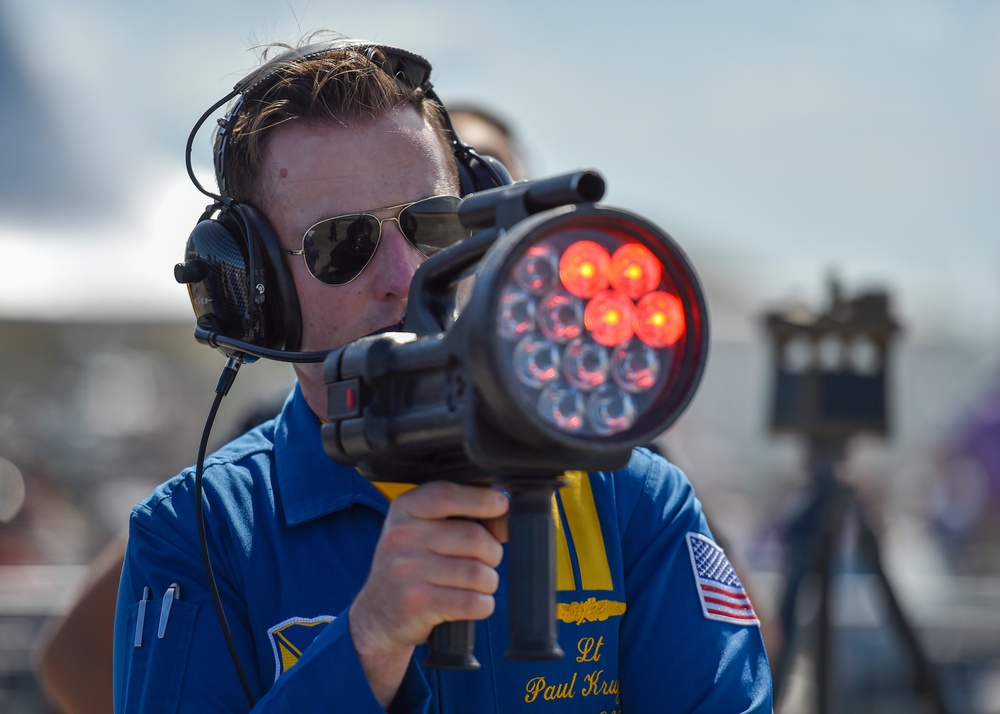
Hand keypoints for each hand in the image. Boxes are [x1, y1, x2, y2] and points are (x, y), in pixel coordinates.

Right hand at [348, 481, 508, 703]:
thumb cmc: (411, 565)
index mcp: (404, 510)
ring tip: (475, 584)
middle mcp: (401, 537)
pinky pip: (472, 602)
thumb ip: (457, 516)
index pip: (446, 495)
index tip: (500, 505)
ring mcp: (406, 571)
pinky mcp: (417, 603)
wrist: (378, 613)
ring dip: (488, 582)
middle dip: (492, 552)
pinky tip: (472, 602)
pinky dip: (483, 604)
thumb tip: (503, 518)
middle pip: (473, 537)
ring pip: (477, 573)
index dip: (481, 499)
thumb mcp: (421, 529)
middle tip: (484, 560)